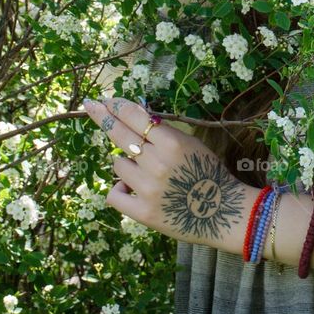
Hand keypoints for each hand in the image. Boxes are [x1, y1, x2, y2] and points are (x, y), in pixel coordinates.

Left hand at [81, 96, 250, 249]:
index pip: (135, 117)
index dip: (117, 106)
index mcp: (172, 143)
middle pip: (120, 134)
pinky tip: (132, 190)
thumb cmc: (207, 173)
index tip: (104, 100)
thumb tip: (135, 117)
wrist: (222, 213)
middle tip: (91, 106)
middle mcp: (157, 163)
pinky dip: (120, 190)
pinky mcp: (142, 212)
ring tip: (148, 175)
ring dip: (127, 166)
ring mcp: (148, 189)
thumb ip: (165, 133)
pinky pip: (114, 194)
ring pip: (118, 165)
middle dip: (102, 116)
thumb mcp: (192, 144)